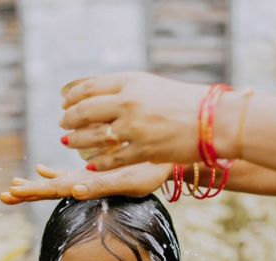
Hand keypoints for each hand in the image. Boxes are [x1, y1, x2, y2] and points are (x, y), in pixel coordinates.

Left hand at [0, 162, 171, 203]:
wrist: (163, 165)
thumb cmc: (148, 173)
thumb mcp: (125, 181)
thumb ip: (99, 186)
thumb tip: (73, 191)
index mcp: (86, 187)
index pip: (52, 192)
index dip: (31, 192)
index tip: (9, 193)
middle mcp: (83, 185)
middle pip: (48, 191)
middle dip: (25, 193)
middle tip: (2, 197)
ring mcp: (87, 179)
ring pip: (55, 183)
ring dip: (34, 185)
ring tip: (13, 185)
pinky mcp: (93, 172)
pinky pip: (68, 173)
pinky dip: (53, 172)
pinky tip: (41, 168)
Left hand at [60, 71, 207, 170]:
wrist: (212, 121)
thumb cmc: (182, 103)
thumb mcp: (150, 86)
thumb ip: (123, 89)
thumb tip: (94, 95)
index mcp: (130, 82)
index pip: (89, 88)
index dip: (72, 97)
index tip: (65, 103)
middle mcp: (128, 102)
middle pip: (85, 111)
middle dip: (69, 120)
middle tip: (63, 125)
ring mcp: (134, 128)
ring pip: (93, 136)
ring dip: (76, 141)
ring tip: (69, 142)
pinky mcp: (142, 151)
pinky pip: (110, 159)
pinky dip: (97, 162)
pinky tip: (90, 164)